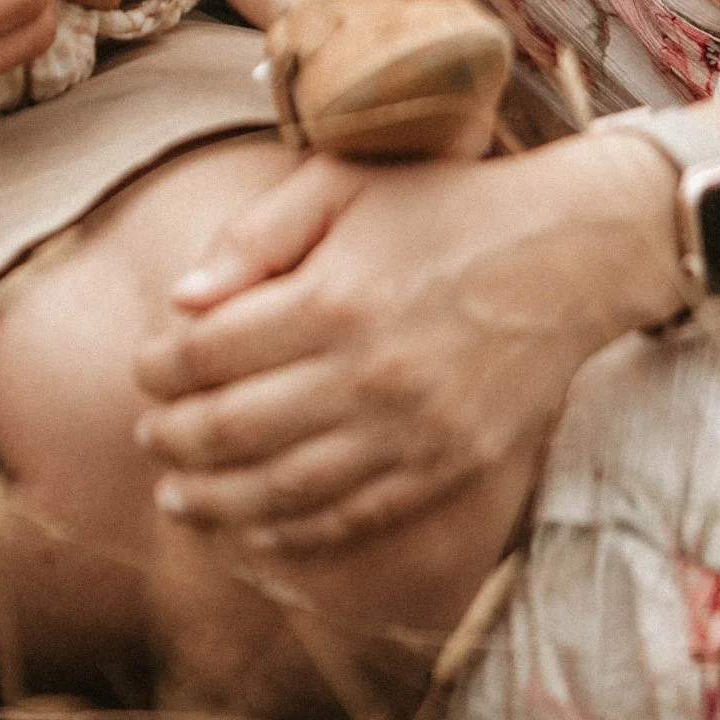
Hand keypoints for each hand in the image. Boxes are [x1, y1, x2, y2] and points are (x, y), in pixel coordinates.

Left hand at [130, 132, 678, 552]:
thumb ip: (256, 236)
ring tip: (175, 496)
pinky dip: (289, 535)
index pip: (206, 353)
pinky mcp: (448, 468)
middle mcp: (368, 376)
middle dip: (172, 438)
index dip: (159, 368)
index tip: (147, 367)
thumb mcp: (345, 185)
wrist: (573, 252)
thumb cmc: (447, 205)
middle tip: (148, 434)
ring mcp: (411, 433)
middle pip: (231, 430)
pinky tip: (250, 531)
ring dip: (214, 501)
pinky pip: (350, 519)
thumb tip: (180, 301)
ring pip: (282, 492)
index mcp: (332, 299)